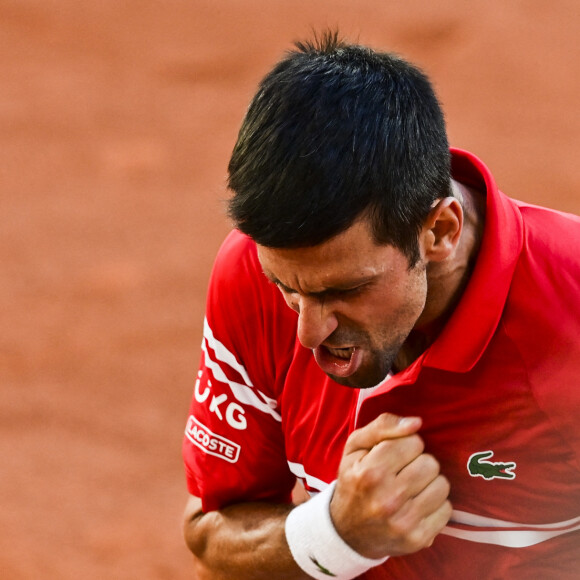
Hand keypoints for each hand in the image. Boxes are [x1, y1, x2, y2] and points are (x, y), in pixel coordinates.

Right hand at [330, 413, 451, 558]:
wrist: (347, 532)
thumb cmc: (354, 480)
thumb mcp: (355, 447)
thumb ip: (383, 426)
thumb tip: (416, 422)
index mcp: (370, 472)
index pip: (413, 442)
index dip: (406, 445)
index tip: (394, 455)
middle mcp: (387, 499)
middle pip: (430, 463)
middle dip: (419, 462)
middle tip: (403, 471)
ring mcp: (404, 522)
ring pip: (442, 485)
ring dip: (429, 482)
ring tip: (411, 487)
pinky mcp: (418, 539)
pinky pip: (446, 509)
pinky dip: (434, 504)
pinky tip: (416, 504)